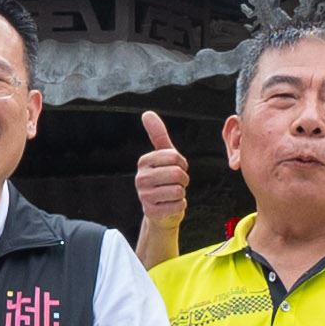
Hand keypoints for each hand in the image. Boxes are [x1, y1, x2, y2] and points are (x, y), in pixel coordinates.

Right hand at [133, 114, 187, 228]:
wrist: (160, 211)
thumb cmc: (164, 180)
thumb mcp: (163, 156)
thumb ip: (158, 135)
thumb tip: (147, 113)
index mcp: (144, 161)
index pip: (175, 157)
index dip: (182, 164)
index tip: (176, 169)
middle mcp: (140, 178)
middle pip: (177, 174)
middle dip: (183, 180)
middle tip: (176, 184)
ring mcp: (144, 196)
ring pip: (178, 190)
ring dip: (181, 193)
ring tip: (172, 194)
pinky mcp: (151, 212)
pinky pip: (178, 205)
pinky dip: (180, 206)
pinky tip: (170, 205)